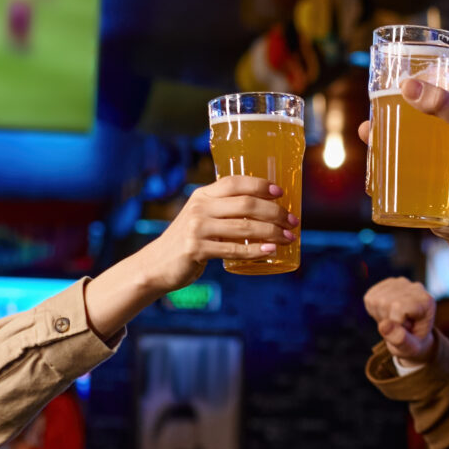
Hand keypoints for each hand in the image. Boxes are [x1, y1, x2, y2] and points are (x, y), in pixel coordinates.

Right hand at [143, 177, 294, 290]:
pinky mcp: (196, 249)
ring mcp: (197, 228)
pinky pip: (233, 250)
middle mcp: (199, 207)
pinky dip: (255, 251)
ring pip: (244, 227)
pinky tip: (271, 251)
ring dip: (272, 233)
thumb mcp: (201, 218)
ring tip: (288, 238)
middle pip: (246, 204)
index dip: (260, 185)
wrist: (157, 265)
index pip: (235, 182)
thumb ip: (223, 211)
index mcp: (202, 195)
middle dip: (275, 212)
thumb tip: (264, 211)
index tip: (281, 193)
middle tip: (292, 222)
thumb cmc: (188, 241)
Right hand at [365, 275, 437, 363]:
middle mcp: (415, 287)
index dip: (396, 322)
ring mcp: (401, 283)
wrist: (413, 334)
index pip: (398, 307)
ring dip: (380, 315)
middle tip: (398, 326)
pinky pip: (369, 298)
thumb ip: (400, 340)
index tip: (406, 329)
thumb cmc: (413, 342)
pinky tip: (387, 313)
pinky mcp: (387, 284)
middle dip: (387, 319)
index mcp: (426, 301)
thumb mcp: (410, 348)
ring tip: (394, 321)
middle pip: (385, 302)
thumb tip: (384, 326)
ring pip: (375, 300)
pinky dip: (374, 310)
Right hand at [393, 74, 448, 230]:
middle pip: (432, 102)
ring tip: (382, 136)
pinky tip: (401, 155)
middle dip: (408, 110)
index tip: (390, 87)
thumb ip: (440, 103)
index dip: (417, 79)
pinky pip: (436, 148)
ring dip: (412, 133)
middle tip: (380, 116)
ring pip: (432, 127)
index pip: (441, 75)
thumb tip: (406, 86)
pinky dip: (422, 151)